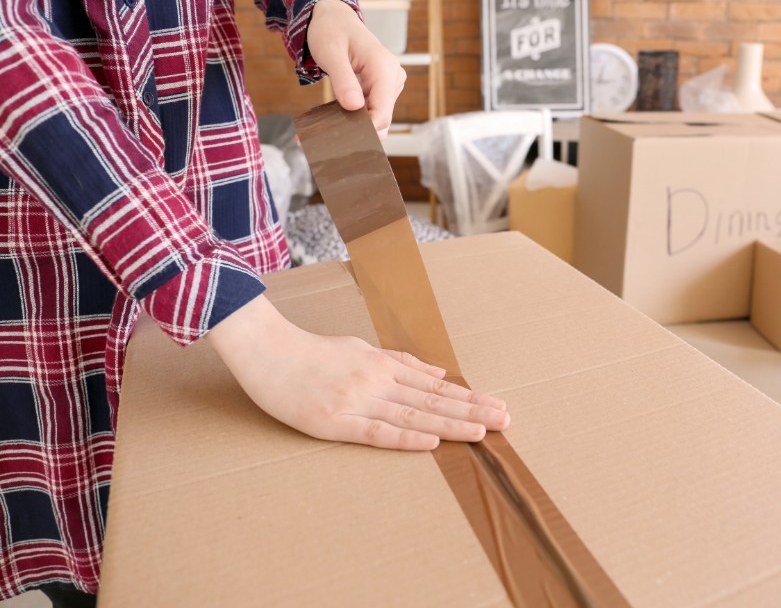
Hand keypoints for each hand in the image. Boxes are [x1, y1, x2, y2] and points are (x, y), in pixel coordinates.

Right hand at [206, 295, 509, 449]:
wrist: (266, 349)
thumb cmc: (312, 352)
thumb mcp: (361, 348)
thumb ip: (401, 362)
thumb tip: (440, 373)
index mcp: (383, 365)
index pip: (435, 387)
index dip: (468, 399)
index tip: (496, 406)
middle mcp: (377, 381)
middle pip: (433, 401)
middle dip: (471, 412)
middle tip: (505, 421)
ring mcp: (357, 400)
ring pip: (413, 415)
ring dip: (450, 424)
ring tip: (482, 433)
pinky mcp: (334, 420)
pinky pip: (375, 431)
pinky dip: (405, 437)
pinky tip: (430, 442)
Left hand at [307, 0, 406, 139]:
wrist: (334, 18)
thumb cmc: (330, 31)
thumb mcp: (330, 53)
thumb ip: (343, 80)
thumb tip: (354, 107)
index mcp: (383, 68)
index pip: (382, 112)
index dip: (365, 131)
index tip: (340, 142)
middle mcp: (393, 77)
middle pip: (380, 119)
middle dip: (357, 131)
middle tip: (326, 142)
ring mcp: (390, 84)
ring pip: (377, 118)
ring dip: (354, 127)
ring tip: (326, 133)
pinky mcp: (383, 88)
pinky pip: (372, 110)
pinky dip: (355, 118)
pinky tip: (336, 123)